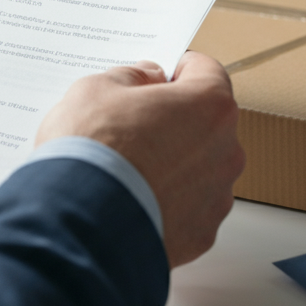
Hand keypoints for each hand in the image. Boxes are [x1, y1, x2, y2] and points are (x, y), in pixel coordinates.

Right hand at [35, 51, 244, 266]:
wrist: (79, 223)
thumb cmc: (93, 152)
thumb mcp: (97, 89)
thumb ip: (131, 76)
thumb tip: (146, 78)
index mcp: (208, 105)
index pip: (207, 71)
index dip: (178, 69)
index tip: (157, 77)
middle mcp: (225, 151)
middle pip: (205, 123)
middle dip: (174, 120)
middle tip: (131, 126)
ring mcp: (216, 197)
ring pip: (199, 168)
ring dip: (173, 163)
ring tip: (126, 170)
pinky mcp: (201, 235)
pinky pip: (188, 208)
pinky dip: (166, 202)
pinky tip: (131, 200)